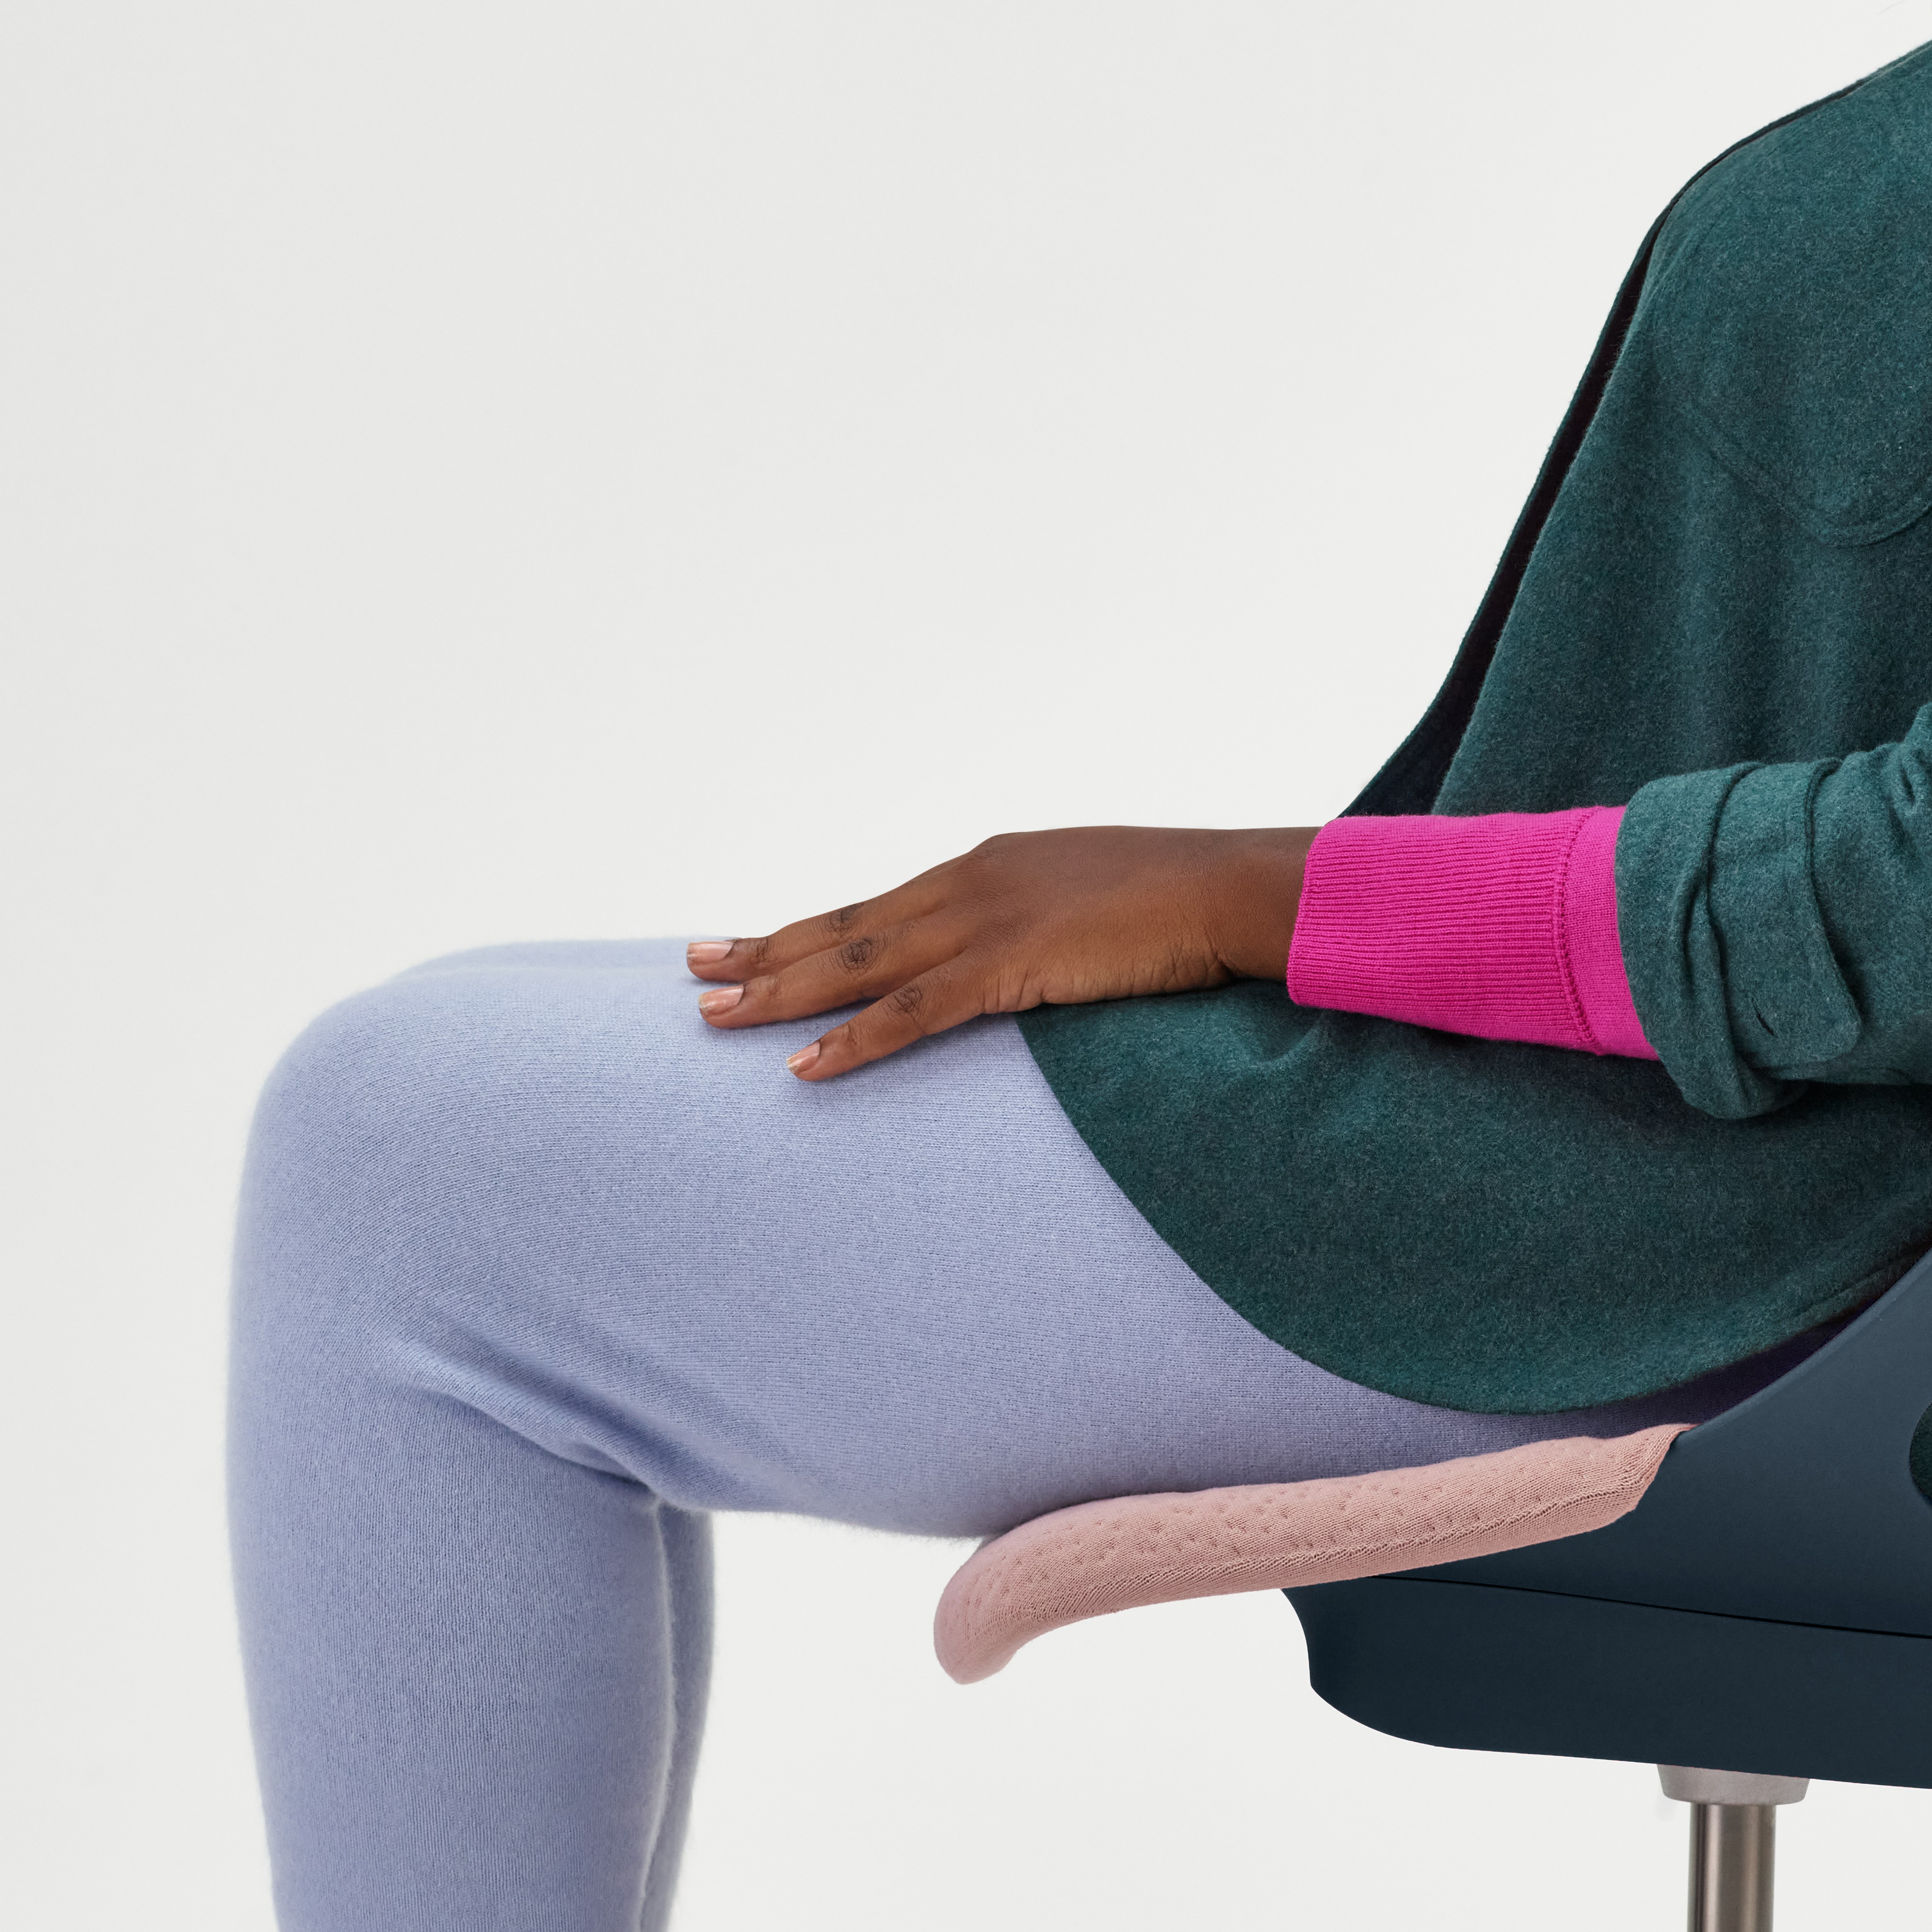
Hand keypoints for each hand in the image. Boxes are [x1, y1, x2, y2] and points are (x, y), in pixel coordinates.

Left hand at [686, 825, 1317, 1080]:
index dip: (810, 928)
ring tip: (713, 1012)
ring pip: (860, 961)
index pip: (879, 905)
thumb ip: (1048, 925)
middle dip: (766, 949)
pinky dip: (855, 1039)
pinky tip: (804, 1065)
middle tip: (693, 966)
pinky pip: (915, 1011)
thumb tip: (1032, 959)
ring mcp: (990, 918)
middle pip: (847, 925)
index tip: (750, 941)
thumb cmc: (1186, 901)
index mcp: (993, 866)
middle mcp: (973, 882)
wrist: (1238, 887)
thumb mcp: (1097, 901)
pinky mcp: (1014, 962)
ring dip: (781, 990)